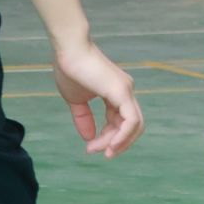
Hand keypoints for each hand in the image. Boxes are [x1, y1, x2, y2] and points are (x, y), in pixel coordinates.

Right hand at [52, 41, 143, 158]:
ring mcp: (127, 91)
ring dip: (118, 143)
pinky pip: (131, 120)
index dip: (108, 138)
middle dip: (115, 143)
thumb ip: (83, 118)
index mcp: (117, 94)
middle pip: (130, 126)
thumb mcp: (76, 100)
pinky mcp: (122, 91)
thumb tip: (88, 138)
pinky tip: (110, 145)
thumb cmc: (71, 70)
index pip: (120, 122)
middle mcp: (126, 92)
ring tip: (98, 150)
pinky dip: (123, 136)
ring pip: (134, 125)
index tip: (89, 148)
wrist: (69, 51)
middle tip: (94, 152)